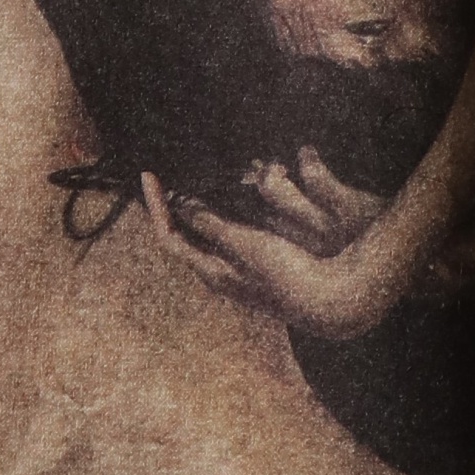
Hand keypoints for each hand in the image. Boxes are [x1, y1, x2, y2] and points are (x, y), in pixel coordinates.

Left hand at [141, 160, 399, 336]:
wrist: (326, 301)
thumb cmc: (284, 273)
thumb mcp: (243, 242)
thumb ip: (210, 222)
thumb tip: (178, 201)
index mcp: (209, 271)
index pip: (168, 236)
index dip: (156, 206)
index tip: (149, 175)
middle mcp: (218, 273)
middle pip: (183, 235)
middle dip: (173, 204)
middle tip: (168, 174)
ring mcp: (236, 271)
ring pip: (205, 234)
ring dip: (197, 207)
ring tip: (193, 179)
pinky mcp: (255, 265)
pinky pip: (227, 235)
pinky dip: (221, 213)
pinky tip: (230, 198)